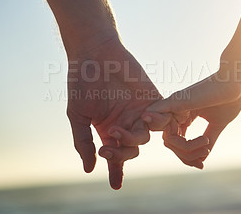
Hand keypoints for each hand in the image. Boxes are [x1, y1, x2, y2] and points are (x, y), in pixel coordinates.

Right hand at [67, 38, 159, 189]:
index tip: (116, 186)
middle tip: (108, 146)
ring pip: (146, 136)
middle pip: (132, 148)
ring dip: (135, 138)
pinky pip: (163, 117)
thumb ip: (83, 142)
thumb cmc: (82, 84)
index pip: (116, 155)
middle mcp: (126, 124)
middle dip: (121, 152)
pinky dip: (157, 122)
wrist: (94, 54)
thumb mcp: (78, 116)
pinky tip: (145, 119)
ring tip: (119, 131)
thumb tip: (89, 169)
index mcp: (109, 130)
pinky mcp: (153, 99)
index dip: (116, 171)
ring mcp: (140, 112)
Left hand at [142, 72, 240, 168]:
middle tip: (204, 155)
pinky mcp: (176, 103)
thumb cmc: (229, 99)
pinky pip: (164, 128)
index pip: (175, 142)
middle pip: (170, 144)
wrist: (236, 82)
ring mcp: (174, 107)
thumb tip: (203, 159)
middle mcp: (176, 112)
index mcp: (184, 115)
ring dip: (187, 151)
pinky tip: (202, 140)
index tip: (202, 163)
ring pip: (168, 141)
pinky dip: (178, 142)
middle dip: (186, 156)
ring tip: (206, 144)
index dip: (186, 156)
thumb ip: (208, 140)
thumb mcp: (216, 124)